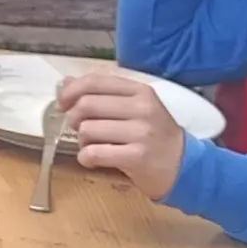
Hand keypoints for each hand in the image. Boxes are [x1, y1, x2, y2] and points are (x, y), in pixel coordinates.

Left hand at [54, 73, 187, 200]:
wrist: (183, 165)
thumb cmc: (154, 134)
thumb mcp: (135, 107)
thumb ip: (103, 93)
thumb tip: (66, 82)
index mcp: (140, 92)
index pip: (95, 81)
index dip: (71, 91)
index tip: (62, 104)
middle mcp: (142, 108)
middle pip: (86, 105)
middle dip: (73, 118)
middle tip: (79, 129)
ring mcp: (141, 133)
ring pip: (87, 130)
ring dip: (82, 141)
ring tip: (93, 146)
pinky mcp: (137, 157)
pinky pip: (94, 153)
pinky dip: (86, 158)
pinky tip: (93, 160)